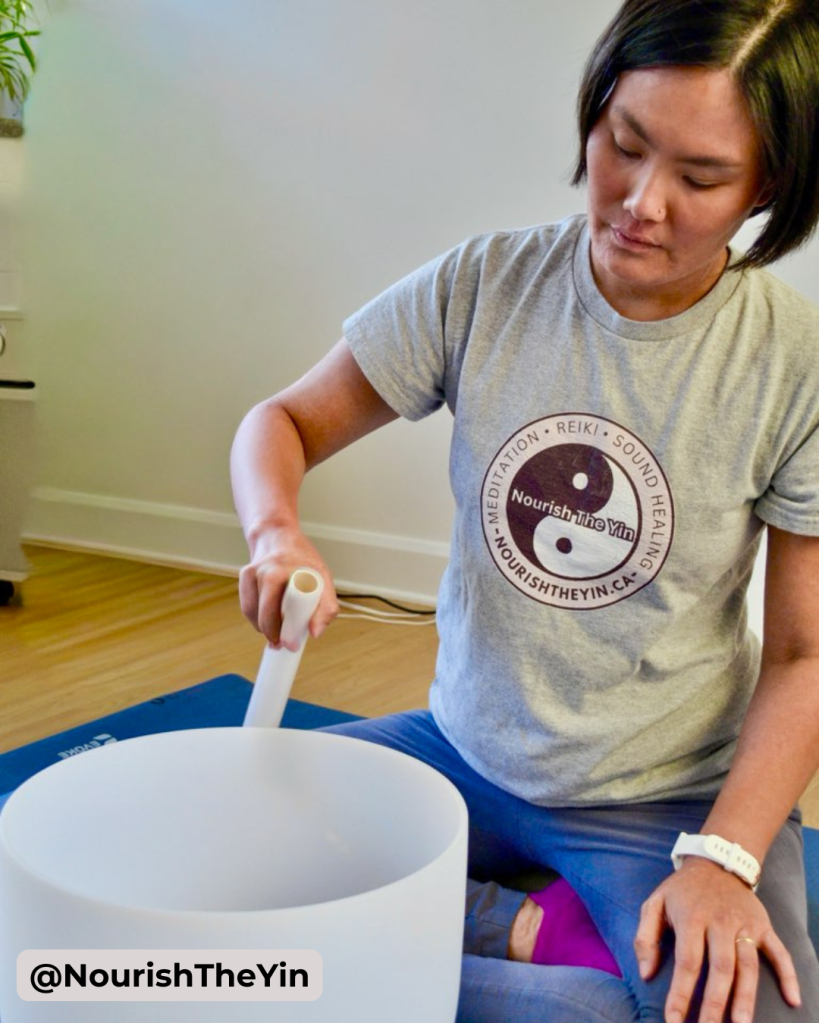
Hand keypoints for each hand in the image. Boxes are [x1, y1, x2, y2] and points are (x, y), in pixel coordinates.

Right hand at [238, 525, 338, 646]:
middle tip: (283, 644)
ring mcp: (254, 571)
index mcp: (291, 571)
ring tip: (276, 632)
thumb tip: (315, 633)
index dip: (288, 630)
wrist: (277, 536)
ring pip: (253, 613)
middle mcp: (270, 570)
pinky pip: (247, 606)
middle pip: (266, 614)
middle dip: (274, 633)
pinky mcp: (244, 575)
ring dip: (263, 628)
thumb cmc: (302, 559)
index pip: (291, 607)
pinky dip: (256, 618)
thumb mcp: (323, 578)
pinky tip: (267, 619)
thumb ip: (326, 607)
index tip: (291, 644)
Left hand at [634, 857, 801, 1022]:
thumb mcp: (655, 903)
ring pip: (748, 964)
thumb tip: (645, 973)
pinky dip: (788, 975)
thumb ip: (645, 937)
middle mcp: (720, 922)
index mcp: (691, 918)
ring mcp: (744, 924)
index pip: (687, 962)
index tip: (674, 1020)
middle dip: (715, 1003)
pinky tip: (793, 999)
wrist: (715, 862)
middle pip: (720, 968)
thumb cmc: (682, 891)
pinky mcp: (763, 925)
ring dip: (746, 996)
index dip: (680, 993)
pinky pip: (779, 951)